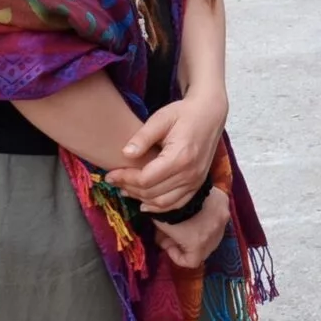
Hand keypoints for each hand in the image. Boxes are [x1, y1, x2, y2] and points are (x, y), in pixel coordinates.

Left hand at [106, 91, 226, 210]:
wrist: (210, 114)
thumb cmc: (184, 113)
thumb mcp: (161, 118)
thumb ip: (143, 137)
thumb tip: (125, 154)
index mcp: (181, 157)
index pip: (146, 179)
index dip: (125, 179)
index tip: (110, 175)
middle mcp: (191, 173)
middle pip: (152, 193)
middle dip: (129, 188)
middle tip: (114, 181)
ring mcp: (196, 181)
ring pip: (163, 202)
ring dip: (141, 199)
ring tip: (126, 189)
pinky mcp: (198, 183)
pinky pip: (176, 204)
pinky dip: (158, 207)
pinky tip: (145, 202)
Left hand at [151, 186, 229, 270]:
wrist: (185, 185)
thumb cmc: (171, 208)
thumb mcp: (161, 226)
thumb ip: (162, 236)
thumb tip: (159, 238)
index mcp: (199, 244)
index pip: (192, 262)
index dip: (177, 257)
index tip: (168, 245)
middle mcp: (216, 234)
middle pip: (205, 250)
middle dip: (190, 246)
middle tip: (176, 235)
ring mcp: (223, 218)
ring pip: (215, 233)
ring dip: (202, 232)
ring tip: (189, 222)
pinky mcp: (225, 203)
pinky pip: (218, 216)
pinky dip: (209, 217)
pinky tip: (199, 209)